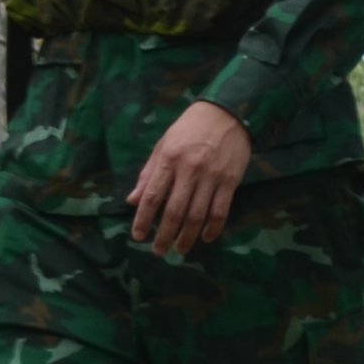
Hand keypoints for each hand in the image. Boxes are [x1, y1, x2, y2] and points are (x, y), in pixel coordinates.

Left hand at [127, 102, 251, 256]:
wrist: (226, 113)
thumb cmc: (189, 129)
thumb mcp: (164, 145)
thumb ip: (149, 173)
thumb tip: (132, 200)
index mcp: (169, 159)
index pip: (152, 196)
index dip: (143, 219)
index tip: (138, 236)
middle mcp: (189, 170)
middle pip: (174, 211)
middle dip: (165, 235)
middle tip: (159, 251)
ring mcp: (211, 176)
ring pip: (197, 215)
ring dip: (187, 236)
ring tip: (180, 250)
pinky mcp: (230, 180)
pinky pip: (220, 210)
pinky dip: (213, 227)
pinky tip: (206, 237)